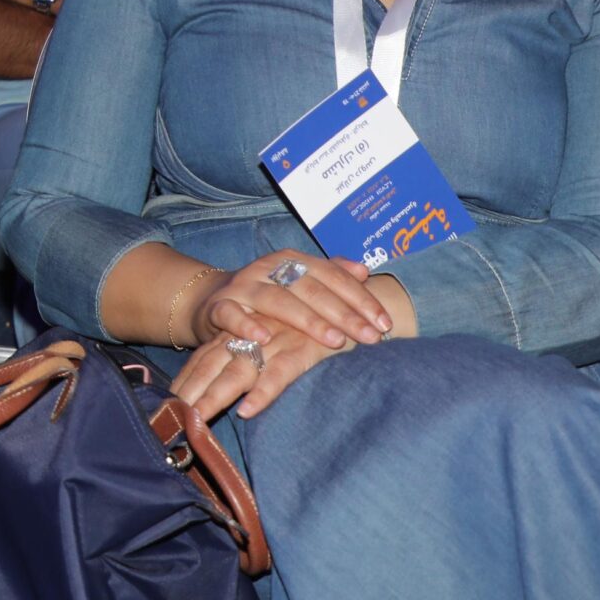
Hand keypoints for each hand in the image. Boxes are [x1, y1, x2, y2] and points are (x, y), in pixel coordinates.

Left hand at [171, 316, 351, 421]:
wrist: (364, 301)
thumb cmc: (325, 325)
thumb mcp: (287, 337)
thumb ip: (264, 359)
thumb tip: (241, 392)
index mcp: (248, 328)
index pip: (208, 355)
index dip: (187, 378)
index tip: (167, 402)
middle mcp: (257, 332)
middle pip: (214, 364)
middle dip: (191, 390)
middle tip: (170, 416)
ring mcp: (279, 338)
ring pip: (239, 370)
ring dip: (217, 395)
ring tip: (196, 417)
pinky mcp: (305, 346)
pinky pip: (280, 371)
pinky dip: (264, 391)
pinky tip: (247, 410)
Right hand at [186, 250, 389, 354]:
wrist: (214, 300)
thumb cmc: (269, 296)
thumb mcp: (300, 282)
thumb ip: (331, 275)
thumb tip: (364, 270)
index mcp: (292, 259)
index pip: (333, 275)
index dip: (361, 298)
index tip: (385, 323)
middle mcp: (268, 268)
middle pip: (310, 288)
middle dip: (344, 314)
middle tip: (370, 337)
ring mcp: (243, 286)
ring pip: (277, 300)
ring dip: (308, 320)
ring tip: (335, 340)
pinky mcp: (218, 306)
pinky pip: (231, 314)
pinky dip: (246, 324)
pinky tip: (264, 338)